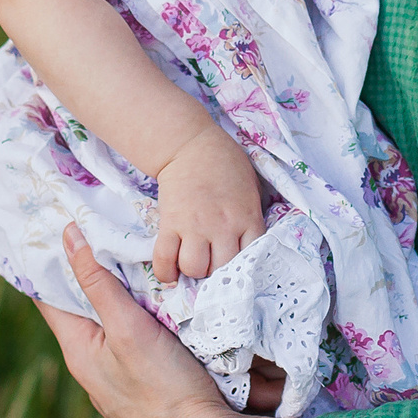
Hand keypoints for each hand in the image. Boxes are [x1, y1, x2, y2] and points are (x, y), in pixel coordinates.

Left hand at [34, 223, 312, 417]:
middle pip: (84, 302)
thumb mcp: (127, 329)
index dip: (49, 258)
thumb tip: (68, 235)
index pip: (49, 293)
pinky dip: (144, 306)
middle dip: (88, 266)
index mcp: (78, 349)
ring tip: (129, 243)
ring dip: (121, 286)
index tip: (52, 220)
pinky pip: (140, 331)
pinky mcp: (151, 375)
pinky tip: (159, 286)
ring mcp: (123, 370)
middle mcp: (94, 361)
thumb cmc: (161, 391)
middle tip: (98, 220)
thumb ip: (98, 283)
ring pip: (115, 316)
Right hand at [152, 124, 265, 283]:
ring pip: (195, 268)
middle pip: (222, 269)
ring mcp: (195, 226)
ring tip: (191, 262)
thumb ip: (253, 217)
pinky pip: (164, 259)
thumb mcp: (252, 188)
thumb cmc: (225, 164)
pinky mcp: (170, 223)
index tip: (235, 268)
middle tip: (211, 264)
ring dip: (192, 271)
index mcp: (247, 218)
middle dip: (217, 273)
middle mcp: (224, 226)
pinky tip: (169, 272)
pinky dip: (165, 272)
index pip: (252, 259)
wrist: (190, 144)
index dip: (243, 268)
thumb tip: (251, 246)